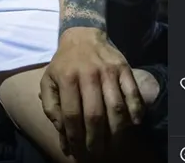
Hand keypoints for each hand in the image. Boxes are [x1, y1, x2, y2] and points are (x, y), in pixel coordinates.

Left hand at [40, 27, 144, 158]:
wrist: (83, 35)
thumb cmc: (64, 64)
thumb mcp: (48, 81)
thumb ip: (51, 108)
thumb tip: (63, 137)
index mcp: (66, 78)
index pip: (71, 115)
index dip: (74, 137)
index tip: (77, 151)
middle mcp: (88, 74)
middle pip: (94, 115)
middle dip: (96, 140)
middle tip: (97, 153)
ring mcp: (108, 71)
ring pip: (116, 107)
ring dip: (116, 132)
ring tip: (114, 145)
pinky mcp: (123, 68)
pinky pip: (133, 92)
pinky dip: (136, 110)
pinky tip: (134, 124)